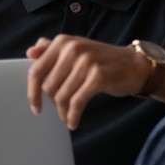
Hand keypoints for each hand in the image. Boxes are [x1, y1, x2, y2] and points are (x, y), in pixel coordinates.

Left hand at [26, 35, 149, 129]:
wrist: (135, 65)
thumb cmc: (101, 61)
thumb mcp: (76, 50)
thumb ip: (52, 50)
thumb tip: (30, 52)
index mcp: (62, 41)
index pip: (36, 70)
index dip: (32, 92)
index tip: (35, 107)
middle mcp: (72, 48)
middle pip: (49, 86)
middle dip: (52, 103)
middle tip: (60, 111)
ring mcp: (86, 61)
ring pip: (62, 96)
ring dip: (63, 112)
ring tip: (67, 118)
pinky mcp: (98, 76)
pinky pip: (77, 102)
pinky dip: (73, 116)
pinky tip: (73, 122)